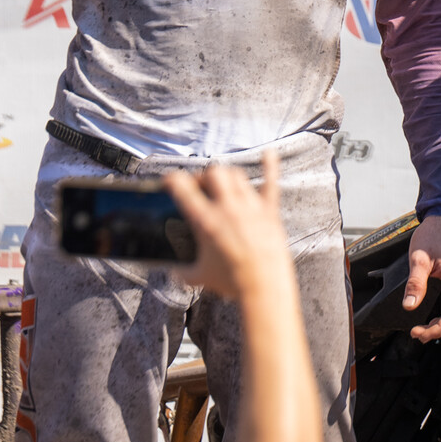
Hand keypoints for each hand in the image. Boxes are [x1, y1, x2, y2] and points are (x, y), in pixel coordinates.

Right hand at [165, 152, 292, 301]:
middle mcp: (227, 208)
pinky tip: (269, 154)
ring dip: (227, 176)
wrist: (264, 287)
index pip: (182, 187)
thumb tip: (173, 272)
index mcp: (205, 221)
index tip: (170, 180)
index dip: (172, 179)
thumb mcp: (199, 277)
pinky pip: (271, 183)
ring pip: (236, 175)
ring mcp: (250, 207)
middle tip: (202, 188)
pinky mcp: (270, 212)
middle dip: (204, 176)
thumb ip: (182, 272)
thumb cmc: (231, 283)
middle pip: (213, 173)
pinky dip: (270, 167)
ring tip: (224, 186)